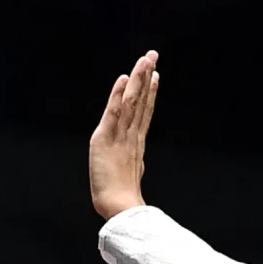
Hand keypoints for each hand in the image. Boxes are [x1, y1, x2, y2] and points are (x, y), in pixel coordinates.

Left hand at [89, 50, 159, 219]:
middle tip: (152, 55)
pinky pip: (115, 112)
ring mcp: (120, 135)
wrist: (119, 208)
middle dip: (146, 77)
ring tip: (145, 59)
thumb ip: (132, 165)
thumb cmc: (122, 199)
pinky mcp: (106, 138)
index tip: (155, 76)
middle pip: (141, 101)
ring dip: (138, 78)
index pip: (143, 113)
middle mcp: (131, 135)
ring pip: (132, 101)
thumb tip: (137, 164)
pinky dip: (118, 95)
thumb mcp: (129, 176)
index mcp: (135, 144)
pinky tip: (124, 79)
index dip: (150, 93)